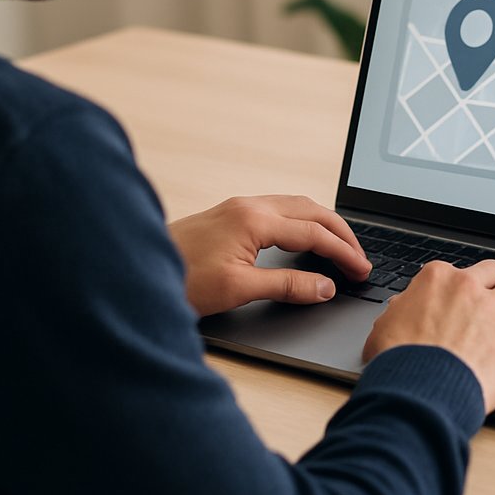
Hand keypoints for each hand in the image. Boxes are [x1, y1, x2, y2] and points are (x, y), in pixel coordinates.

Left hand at [167, 195, 371, 316]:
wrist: (133, 270)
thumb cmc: (179, 280)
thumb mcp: (239, 289)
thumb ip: (287, 286)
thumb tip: (324, 287)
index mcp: (254, 219)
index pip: (314, 233)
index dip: (343, 253)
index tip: (361, 270)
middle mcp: (248, 206)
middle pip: (311, 211)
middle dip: (340, 233)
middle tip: (359, 258)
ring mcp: (237, 207)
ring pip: (295, 206)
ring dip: (322, 224)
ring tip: (340, 246)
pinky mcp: (228, 214)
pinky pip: (278, 209)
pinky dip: (302, 222)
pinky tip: (304, 237)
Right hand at [363, 260, 494, 414]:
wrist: (419, 392)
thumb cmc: (399, 363)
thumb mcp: (385, 328)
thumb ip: (400, 312)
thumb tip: (401, 308)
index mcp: (436, 278)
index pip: (458, 271)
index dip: (463, 288)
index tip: (464, 300)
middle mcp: (468, 286)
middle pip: (493, 271)